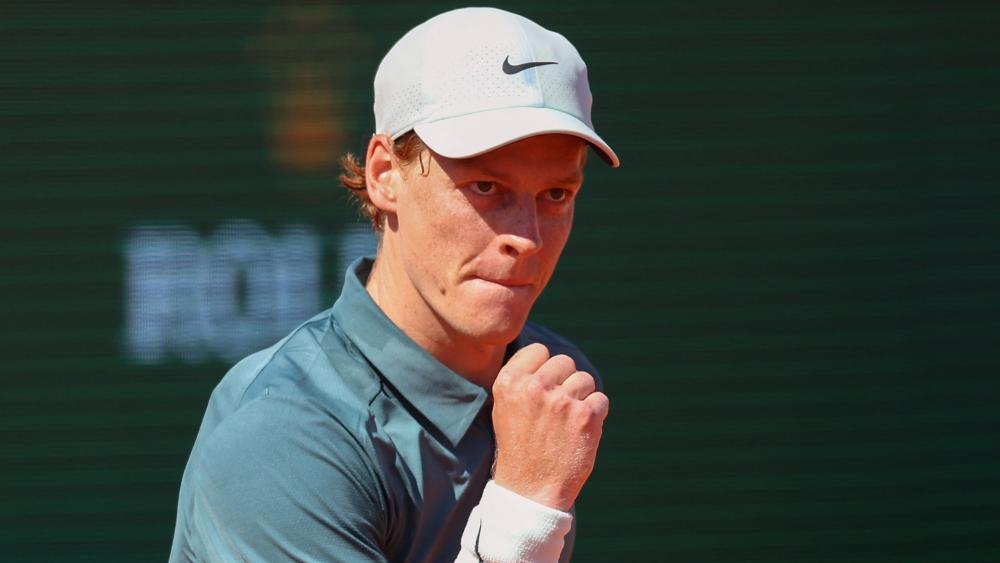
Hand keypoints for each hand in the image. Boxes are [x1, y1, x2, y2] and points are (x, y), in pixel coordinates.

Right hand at [491, 343, 608, 510]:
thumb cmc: (519, 446)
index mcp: (510, 382)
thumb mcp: (505, 407)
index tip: (544, 388)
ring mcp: (561, 401)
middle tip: (558, 409)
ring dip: (582, 397)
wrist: (531, 489)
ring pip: (585, 379)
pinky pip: (601, 400)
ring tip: (568, 422)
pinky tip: (580, 431)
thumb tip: (547, 355)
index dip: (545, 368)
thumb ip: (522, 378)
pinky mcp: (585, 416)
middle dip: (565, 381)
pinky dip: (596, 414)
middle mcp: (534, 387)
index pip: (539, 350)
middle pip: (565, 362)